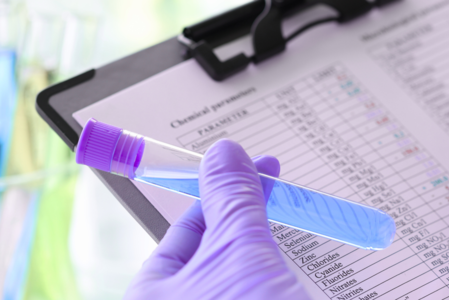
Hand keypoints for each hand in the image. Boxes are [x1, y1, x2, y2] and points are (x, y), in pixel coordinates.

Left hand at [125, 139, 308, 298]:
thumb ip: (231, 200)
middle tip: (274, 190)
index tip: (248, 170)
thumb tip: (225, 154)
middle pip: (213, 251)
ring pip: (238, 273)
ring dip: (266, 252)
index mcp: (150, 293)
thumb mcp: (239, 250)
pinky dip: (277, 276)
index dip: (219, 194)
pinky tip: (298, 266)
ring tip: (292, 229)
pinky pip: (258, 291)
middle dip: (246, 221)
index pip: (184, 229)